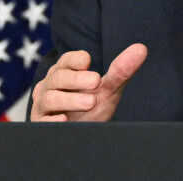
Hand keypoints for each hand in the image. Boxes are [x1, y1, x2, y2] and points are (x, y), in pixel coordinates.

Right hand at [30, 44, 146, 121]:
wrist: (81, 135)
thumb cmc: (91, 107)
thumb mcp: (107, 89)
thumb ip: (121, 70)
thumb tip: (141, 48)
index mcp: (64, 72)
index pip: (66, 60)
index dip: (76, 59)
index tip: (88, 62)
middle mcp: (50, 86)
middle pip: (58, 76)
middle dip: (77, 78)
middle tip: (96, 81)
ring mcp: (43, 106)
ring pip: (50, 98)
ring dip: (70, 99)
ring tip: (90, 102)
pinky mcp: (40, 124)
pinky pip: (42, 121)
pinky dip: (52, 120)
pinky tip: (64, 121)